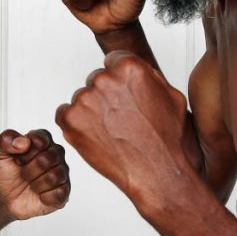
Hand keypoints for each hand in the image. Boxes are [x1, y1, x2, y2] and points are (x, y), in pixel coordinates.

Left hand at [0, 129, 69, 219]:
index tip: (18, 158)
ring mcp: (61, 172)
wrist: (3, 198)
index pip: (42, 139)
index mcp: (41, 140)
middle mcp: (55, 154)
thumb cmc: (4, 173)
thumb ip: (5, 140)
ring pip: (55, 176)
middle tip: (22, 173)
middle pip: (49, 158)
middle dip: (29, 169)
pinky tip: (38, 194)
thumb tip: (24, 141)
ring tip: (29, 183)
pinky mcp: (63, 192)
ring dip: (36, 183)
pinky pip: (59, 193)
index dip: (26, 152)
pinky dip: (43, 196)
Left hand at [55, 52, 197, 212]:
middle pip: (97, 79)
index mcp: (129, 68)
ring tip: (113, 132)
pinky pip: (65, 113)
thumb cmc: (168, 140)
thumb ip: (149, 76)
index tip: (125, 96)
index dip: (120, 81)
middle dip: (106, 96)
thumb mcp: (171, 96)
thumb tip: (137, 70)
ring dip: (92, 111)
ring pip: (83, 98)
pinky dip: (76, 124)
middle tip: (121, 119)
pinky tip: (96, 136)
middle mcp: (104, 79)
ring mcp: (85, 100)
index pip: (112, 61)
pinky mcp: (70, 120)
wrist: (158, 175)